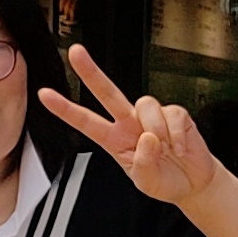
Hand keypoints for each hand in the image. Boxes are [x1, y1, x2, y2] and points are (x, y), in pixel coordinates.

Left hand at [39, 44, 218, 207]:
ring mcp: (151, 116)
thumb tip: (148, 139)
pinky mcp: (174, 113)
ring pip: (145, 104)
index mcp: (114, 140)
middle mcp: (129, 123)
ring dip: (157, 129)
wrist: (192, 182)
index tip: (45, 95)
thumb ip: (143, 165)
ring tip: (167, 149)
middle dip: (90, 72)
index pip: (85, 122)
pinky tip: (180, 146)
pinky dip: (177, 134)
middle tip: (75, 53)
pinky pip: (172, 114)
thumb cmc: (164, 181)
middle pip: (107, 92)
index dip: (65, 109)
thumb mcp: (146, 183)